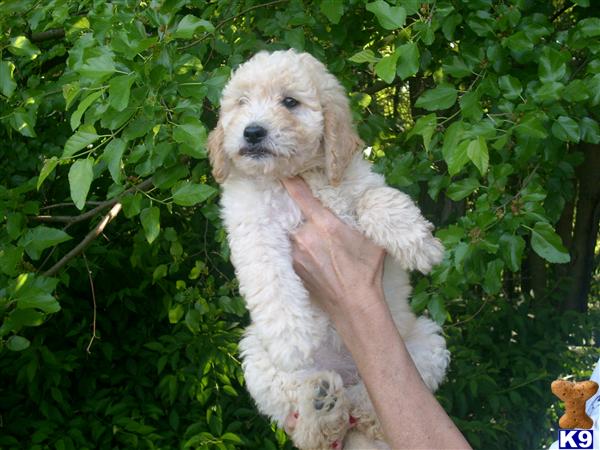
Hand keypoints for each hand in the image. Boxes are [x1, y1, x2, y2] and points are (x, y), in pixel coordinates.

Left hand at [281, 176, 385, 321]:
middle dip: (307, 218)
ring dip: (304, 235)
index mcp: (325, 224)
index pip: (301, 195)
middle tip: (320, 226)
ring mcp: (296, 253)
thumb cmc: (367, 270)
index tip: (284, 171)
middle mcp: (305, 236)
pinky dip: (301, 250)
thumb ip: (363, 217)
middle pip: (299, 216)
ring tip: (321, 246)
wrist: (354, 304)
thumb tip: (365, 201)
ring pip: (296, 234)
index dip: (291, 181)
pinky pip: (293, 250)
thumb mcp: (371, 238)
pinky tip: (316, 258)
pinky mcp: (293, 267)